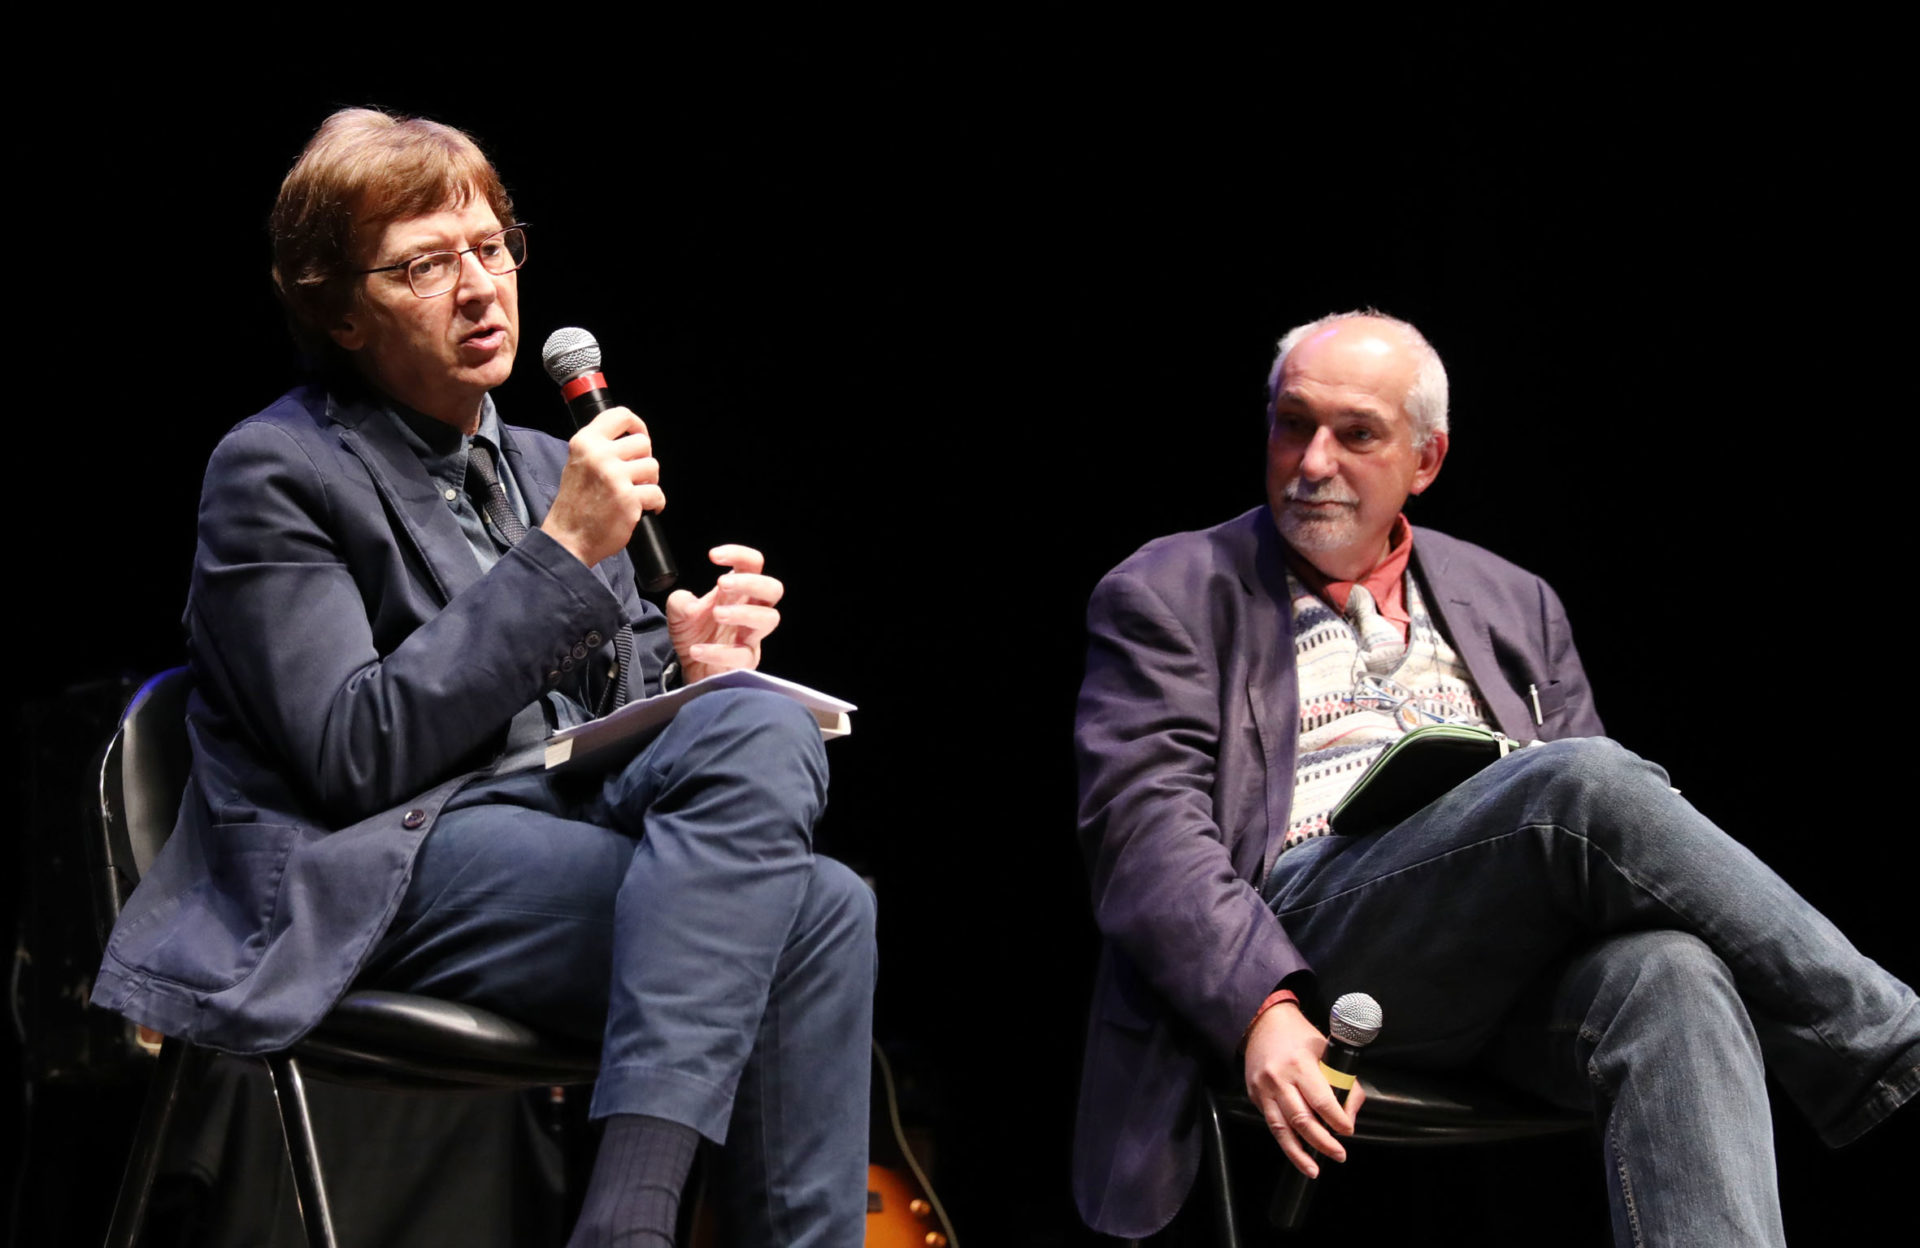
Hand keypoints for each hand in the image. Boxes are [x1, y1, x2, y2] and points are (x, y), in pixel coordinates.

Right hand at [540, 407, 662, 567]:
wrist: (568, 539)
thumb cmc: (575, 504)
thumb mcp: (578, 463)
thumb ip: (600, 448)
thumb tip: (632, 439)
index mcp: (585, 442)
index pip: (621, 415)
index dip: (637, 425)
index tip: (640, 436)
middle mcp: (599, 455)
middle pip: (643, 443)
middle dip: (643, 460)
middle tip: (634, 476)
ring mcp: (615, 476)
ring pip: (653, 466)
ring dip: (649, 482)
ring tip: (635, 493)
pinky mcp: (628, 498)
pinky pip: (657, 493)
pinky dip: (655, 503)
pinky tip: (642, 509)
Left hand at [665, 545, 783, 680]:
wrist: (691, 668)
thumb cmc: (694, 633)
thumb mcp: (679, 612)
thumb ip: (680, 601)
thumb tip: (690, 605)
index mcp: (739, 591)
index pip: (753, 564)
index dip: (739, 554)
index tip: (713, 556)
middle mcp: (751, 610)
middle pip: (773, 589)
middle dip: (751, 582)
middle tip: (721, 583)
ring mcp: (752, 636)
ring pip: (769, 618)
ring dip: (743, 612)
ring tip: (716, 614)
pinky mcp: (747, 661)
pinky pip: (742, 655)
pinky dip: (718, 651)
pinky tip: (697, 649)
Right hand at [1243, 1000, 1365, 1177]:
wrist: (1262, 1023)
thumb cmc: (1300, 1036)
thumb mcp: (1327, 1052)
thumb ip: (1343, 1083)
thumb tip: (1348, 1115)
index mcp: (1300, 1065)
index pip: (1323, 1102)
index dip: (1337, 1121)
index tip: (1347, 1131)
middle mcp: (1279, 1079)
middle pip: (1302, 1120)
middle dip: (1323, 1142)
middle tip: (1339, 1154)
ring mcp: (1264, 1089)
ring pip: (1282, 1129)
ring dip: (1299, 1153)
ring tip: (1314, 1170)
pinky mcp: (1255, 1096)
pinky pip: (1272, 1124)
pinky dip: (1286, 1142)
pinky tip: (1297, 1154)